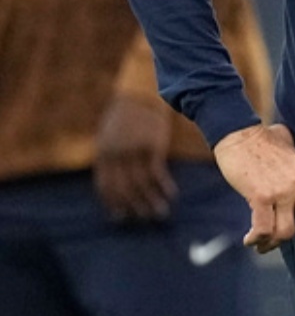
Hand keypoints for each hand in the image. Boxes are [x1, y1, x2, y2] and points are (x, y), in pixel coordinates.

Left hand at [94, 93, 176, 221]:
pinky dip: (164, 186)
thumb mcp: (109, 137)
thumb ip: (110, 159)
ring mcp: (134, 151)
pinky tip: (171, 195)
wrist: (141, 95)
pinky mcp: (152, 146)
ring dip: (151, 201)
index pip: (105, 186)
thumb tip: (114, 183)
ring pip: (141, 184)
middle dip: (134, 207)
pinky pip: (157, 172)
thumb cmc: (126, 118)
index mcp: (103, 154)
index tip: (121, 218)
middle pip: (124, 188)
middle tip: (143, 220)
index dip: (113, 204)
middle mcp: (116, 155)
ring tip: (160, 214)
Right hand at [212, 123, 294, 252]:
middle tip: (294, 246)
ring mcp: (282, 192)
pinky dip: (257, 239)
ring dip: (274, 243)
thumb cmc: (264, 140)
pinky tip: (250, 240)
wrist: (238, 133)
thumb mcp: (293, 148)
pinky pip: (264, 229)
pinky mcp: (261, 197)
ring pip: (286, 232)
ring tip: (264, 245)